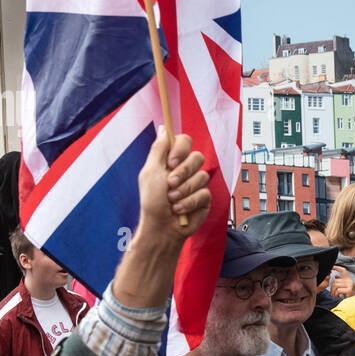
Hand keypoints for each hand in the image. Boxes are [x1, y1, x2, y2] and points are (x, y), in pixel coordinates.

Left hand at [137, 126, 210, 244]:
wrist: (161, 227)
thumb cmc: (152, 201)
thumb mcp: (150, 172)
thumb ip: (158, 149)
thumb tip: (163, 128)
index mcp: (172, 160)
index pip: (185, 141)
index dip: (181, 149)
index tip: (171, 162)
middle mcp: (186, 169)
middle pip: (197, 157)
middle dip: (183, 172)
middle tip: (170, 184)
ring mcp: (196, 183)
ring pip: (201, 176)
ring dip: (184, 190)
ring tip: (172, 201)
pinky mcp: (204, 198)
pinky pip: (204, 193)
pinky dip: (189, 202)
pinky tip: (180, 209)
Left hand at [328, 267, 354, 300]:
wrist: (354, 301)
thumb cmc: (349, 294)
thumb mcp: (345, 286)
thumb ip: (341, 281)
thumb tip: (336, 276)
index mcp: (348, 278)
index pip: (343, 270)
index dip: (337, 267)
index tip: (332, 267)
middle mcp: (350, 280)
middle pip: (335, 280)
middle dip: (332, 288)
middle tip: (333, 293)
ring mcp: (350, 285)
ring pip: (335, 285)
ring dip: (333, 292)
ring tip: (335, 295)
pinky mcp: (349, 290)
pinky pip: (338, 290)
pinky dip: (335, 294)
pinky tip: (337, 296)